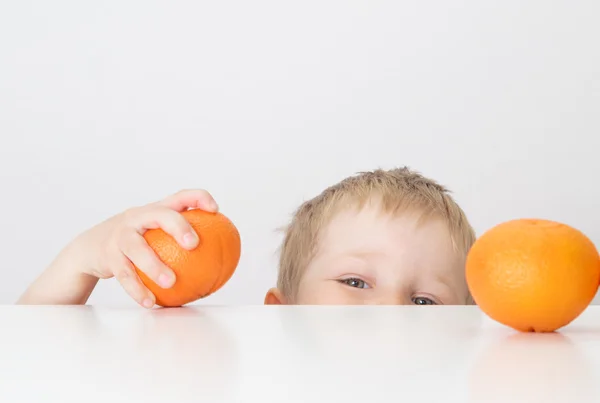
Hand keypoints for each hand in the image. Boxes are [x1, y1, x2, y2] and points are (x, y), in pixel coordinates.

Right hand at [77, 189, 218, 307]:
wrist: (90, 247)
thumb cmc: (136, 241)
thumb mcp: (155, 234)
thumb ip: (182, 243)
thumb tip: (221, 262)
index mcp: (155, 210)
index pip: (180, 197)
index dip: (198, 198)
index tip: (215, 211)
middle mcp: (138, 217)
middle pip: (160, 214)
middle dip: (178, 225)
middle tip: (194, 244)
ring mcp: (121, 234)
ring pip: (137, 248)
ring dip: (153, 266)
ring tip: (171, 282)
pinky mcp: (108, 254)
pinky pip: (124, 274)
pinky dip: (137, 289)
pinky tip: (151, 302)